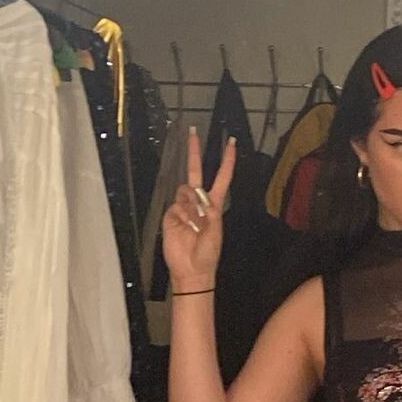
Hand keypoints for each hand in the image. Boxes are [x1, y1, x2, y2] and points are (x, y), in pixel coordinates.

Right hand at [162, 128, 236, 288]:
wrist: (192, 269)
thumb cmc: (207, 253)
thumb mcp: (215, 230)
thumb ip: (207, 211)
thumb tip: (196, 198)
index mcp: (214, 205)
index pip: (221, 177)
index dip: (226, 161)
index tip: (231, 143)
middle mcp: (198, 202)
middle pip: (196, 172)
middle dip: (194, 152)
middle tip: (193, 132)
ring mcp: (183, 208)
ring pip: (185, 191)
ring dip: (192, 207)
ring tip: (196, 226)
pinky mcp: (170, 215)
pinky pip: (176, 206)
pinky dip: (183, 215)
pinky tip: (186, 228)